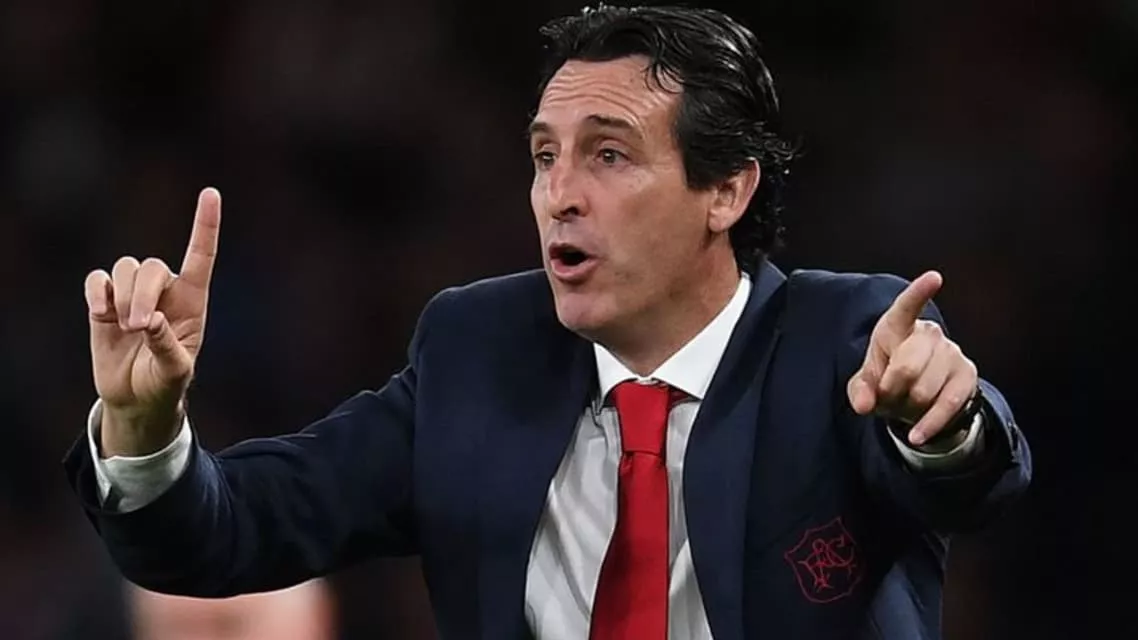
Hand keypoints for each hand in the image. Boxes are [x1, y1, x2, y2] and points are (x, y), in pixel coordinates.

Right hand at [84, 188, 221, 454]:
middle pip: (152, 266)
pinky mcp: (104, 303)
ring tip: (126, 327)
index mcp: (192, 302)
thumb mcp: (175, 372)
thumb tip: (150, 320)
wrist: (137, 398)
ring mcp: (133, 295)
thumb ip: (167, 346)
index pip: (201, 256)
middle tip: (139, 326)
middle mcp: (164, 291)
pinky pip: (97, 279)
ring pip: (126, 267)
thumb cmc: (165, 383)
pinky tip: (101, 312)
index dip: (205, 225)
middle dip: (142, 294)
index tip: (211, 193)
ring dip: (124, 295)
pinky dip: (97, 291)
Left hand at [846, 271, 978, 446]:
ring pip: (925, 390)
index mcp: (898, 327)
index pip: (906, 307)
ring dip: (908, 407)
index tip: (934, 278)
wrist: (916, 401)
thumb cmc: (887, 381)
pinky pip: (948, 405)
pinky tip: (916, 435)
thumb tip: (865, 404)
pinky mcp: (967, 376)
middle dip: (891, 390)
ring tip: (905, 404)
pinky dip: (929, 424)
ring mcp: (952, 354)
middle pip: (907, 366)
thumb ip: (860, 391)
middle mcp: (929, 334)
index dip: (919, 294)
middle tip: (888, 396)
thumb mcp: (866, 385)